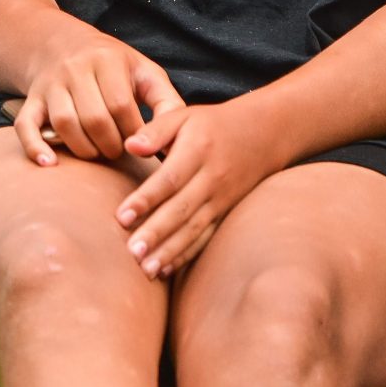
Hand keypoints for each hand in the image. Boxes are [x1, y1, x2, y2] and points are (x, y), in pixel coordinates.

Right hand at [11, 32, 183, 168]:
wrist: (59, 42)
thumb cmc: (113, 64)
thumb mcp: (144, 71)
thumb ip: (166, 101)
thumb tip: (180, 141)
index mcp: (107, 60)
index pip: (121, 105)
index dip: (133, 133)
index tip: (140, 145)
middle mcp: (75, 69)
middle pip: (94, 118)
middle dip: (110, 144)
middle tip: (118, 153)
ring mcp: (50, 85)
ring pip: (65, 123)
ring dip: (84, 149)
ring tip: (97, 154)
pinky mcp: (31, 99)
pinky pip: (27, 125)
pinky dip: (35, 147)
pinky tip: (50, 164)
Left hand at [117, 97, 287, 278]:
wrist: (264, 135)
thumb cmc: (212, 125)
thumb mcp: (183, 116)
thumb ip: (154, 130)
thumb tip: (129, 145)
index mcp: (197, 151)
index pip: (169, 179)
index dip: (146, 199)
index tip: (121, 217)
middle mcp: (211, 179)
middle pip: (181, 210)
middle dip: (156, 233)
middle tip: (131, 252)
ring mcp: (221, 200)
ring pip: (194, 229)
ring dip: (170, 251)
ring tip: (146, 270)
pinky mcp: (225, 214)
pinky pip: (206, 238)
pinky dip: (187, 255)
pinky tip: (166, 269)